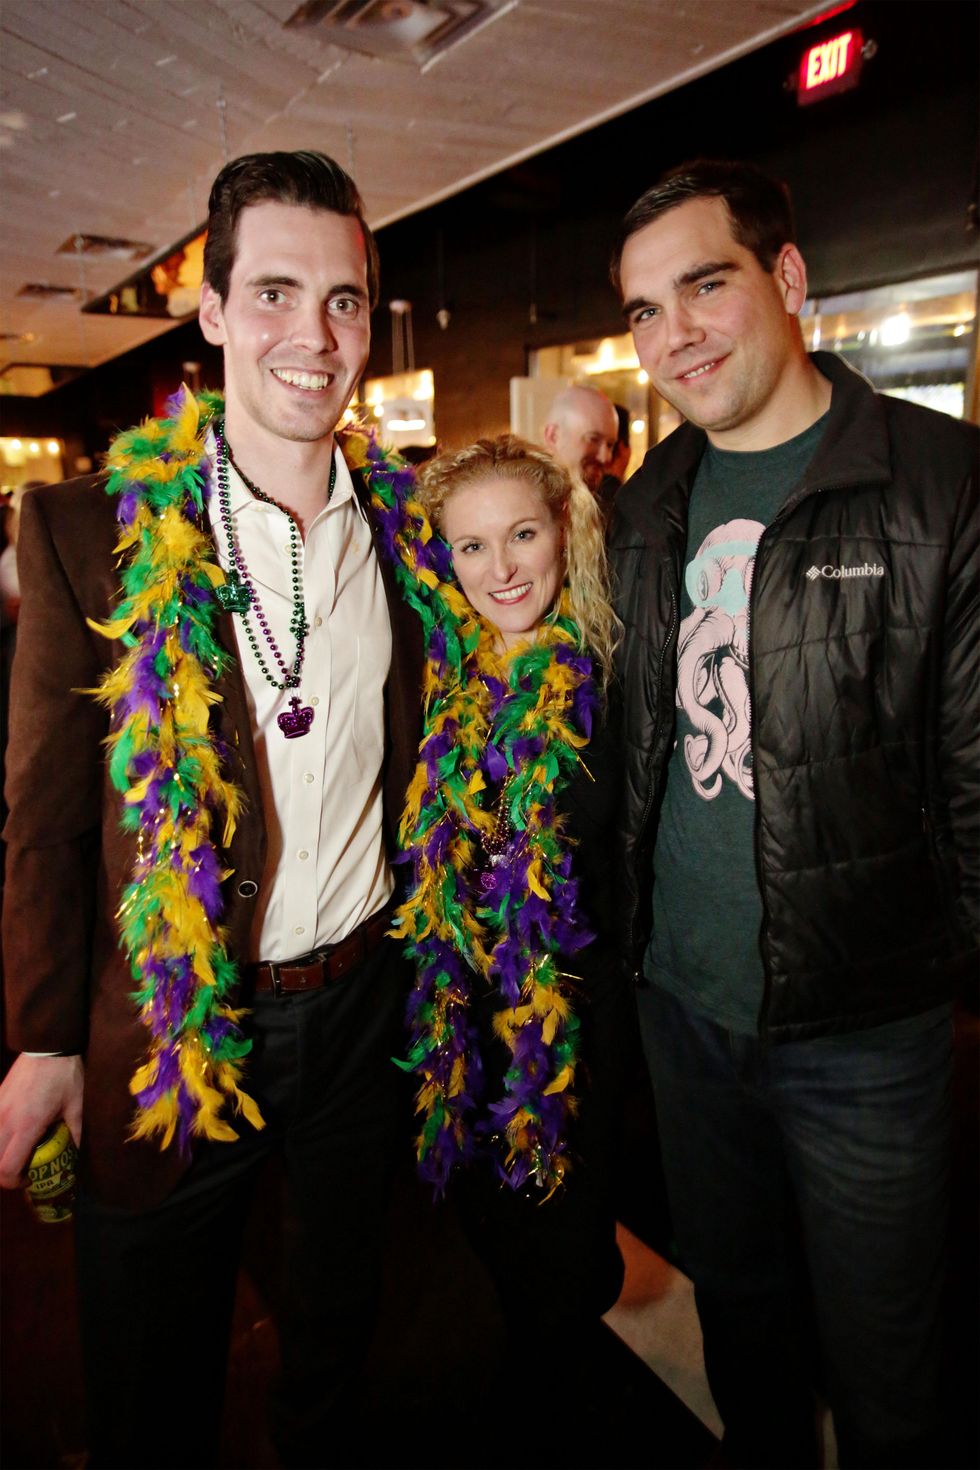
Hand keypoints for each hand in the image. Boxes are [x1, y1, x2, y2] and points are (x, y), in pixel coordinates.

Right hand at [0, 1054, 83, 1188]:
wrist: (48, 1046)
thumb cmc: (65, 1076)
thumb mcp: (77, 1105)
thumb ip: (77, 1133)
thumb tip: (80, 1155)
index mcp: (26, 1126)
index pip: (7, 1168)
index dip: (15, 1182)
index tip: (30, 1179)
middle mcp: (5, 1121)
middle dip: (5, 1173)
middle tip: (23, 1169)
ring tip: (16, 1152)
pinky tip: (12, 1133)